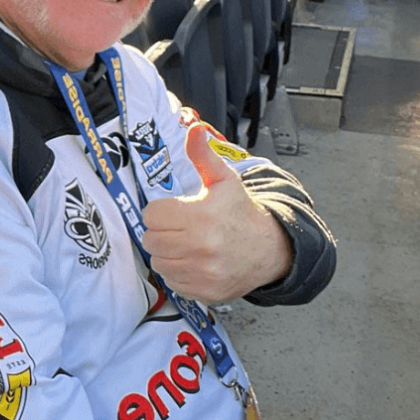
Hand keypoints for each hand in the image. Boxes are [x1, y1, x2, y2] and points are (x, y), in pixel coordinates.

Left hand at [141, 124, 291, 302]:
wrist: (269, 249)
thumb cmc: (239, 212)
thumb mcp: (224, 180)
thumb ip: (203, 155)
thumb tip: (193, 128)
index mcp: (201, 216)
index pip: (151, 215)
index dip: (160, 211)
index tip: (174, 211)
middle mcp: (200, 247)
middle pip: (150, 240)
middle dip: (161, 232)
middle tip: (180, 228)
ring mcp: (202, 273)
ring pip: (158, 262)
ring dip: (167, 253)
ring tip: (187, 244)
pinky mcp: (204, 291)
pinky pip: (172, 282)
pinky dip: (178, 273)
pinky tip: (194, 261)